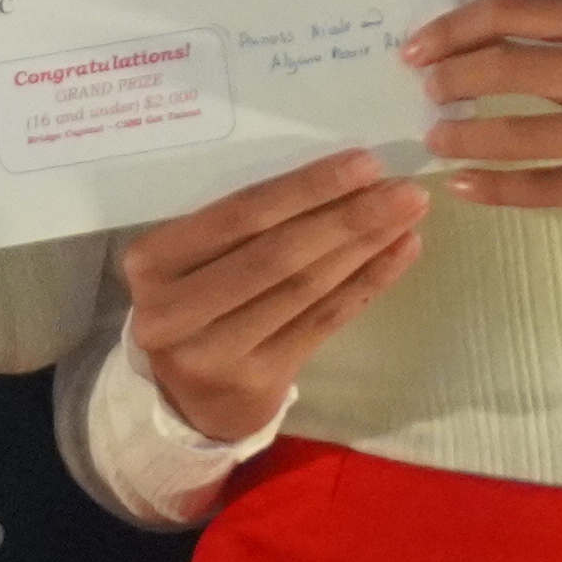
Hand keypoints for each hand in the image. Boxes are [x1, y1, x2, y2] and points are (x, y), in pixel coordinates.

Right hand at [116, 152, 426, 444]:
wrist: (187, 398)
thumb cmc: (193, 301)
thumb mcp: (188, 259)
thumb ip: (236, 224)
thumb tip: (333, 171)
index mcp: (151, 261)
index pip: (238, 215)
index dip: (306, 189)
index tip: (364, 163)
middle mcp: (174, 310)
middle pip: (277, 253)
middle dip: (348, 216)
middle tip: (404, 189)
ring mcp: (214, 352)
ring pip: (306, 288)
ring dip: (365, 246)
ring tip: (409, 214)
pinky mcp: (256, 380)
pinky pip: (323, 322)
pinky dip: (367, 283)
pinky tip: (400, 253)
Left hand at [409, 0, 561, 236]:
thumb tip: (465, 45)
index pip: (520, 11)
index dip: (457, 27)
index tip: (418, 49)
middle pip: (516, 68)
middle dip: (455, 80)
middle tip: (426, 94)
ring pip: (525, 135)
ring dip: (465, 137)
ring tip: (435, 139)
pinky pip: (547, 188)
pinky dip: (496, 188)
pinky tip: (462, 185)